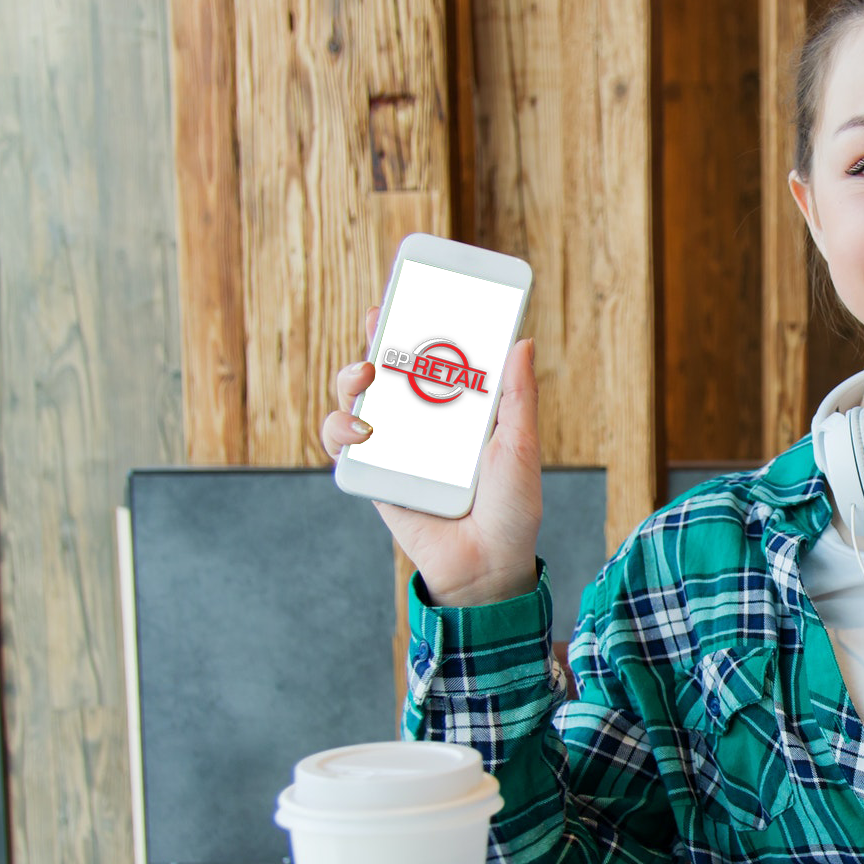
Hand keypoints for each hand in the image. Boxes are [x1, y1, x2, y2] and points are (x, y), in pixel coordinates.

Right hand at [320, 306, 542, 605]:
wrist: (487, 568)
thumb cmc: (511, 510)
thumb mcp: (519, 448)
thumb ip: (518, 397)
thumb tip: (521, 340)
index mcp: (457, 411)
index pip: (429, 359)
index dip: (412, 326)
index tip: (403, 295)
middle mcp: (422, 425)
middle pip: (384, 371)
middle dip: (373, 341)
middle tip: (376, 324)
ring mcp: (394, 450)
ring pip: (355, 402)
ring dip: (350, 381)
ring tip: (366, 377)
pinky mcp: (374, 478)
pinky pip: (343, 448)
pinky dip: (341, 432)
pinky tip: (361, 430)